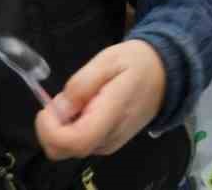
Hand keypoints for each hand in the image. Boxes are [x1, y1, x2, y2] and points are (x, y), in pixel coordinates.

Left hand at [35, 40, 166, 160]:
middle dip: (49, 127)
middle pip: (63, 150)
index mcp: (112, 114)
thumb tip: (59, 108)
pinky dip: (69, 127)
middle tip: (63, 99)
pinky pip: (77, 142)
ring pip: (67, 148)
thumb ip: (82, 83)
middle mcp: (108, 137)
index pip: (75, 141)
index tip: (47, 108)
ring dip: (60, 126)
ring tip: (81, 98)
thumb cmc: (136, 63)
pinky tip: (85, 106)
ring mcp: (107, 143)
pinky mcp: (105, 143)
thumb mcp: (108, 60)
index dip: (50, 129)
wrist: (164, 75)